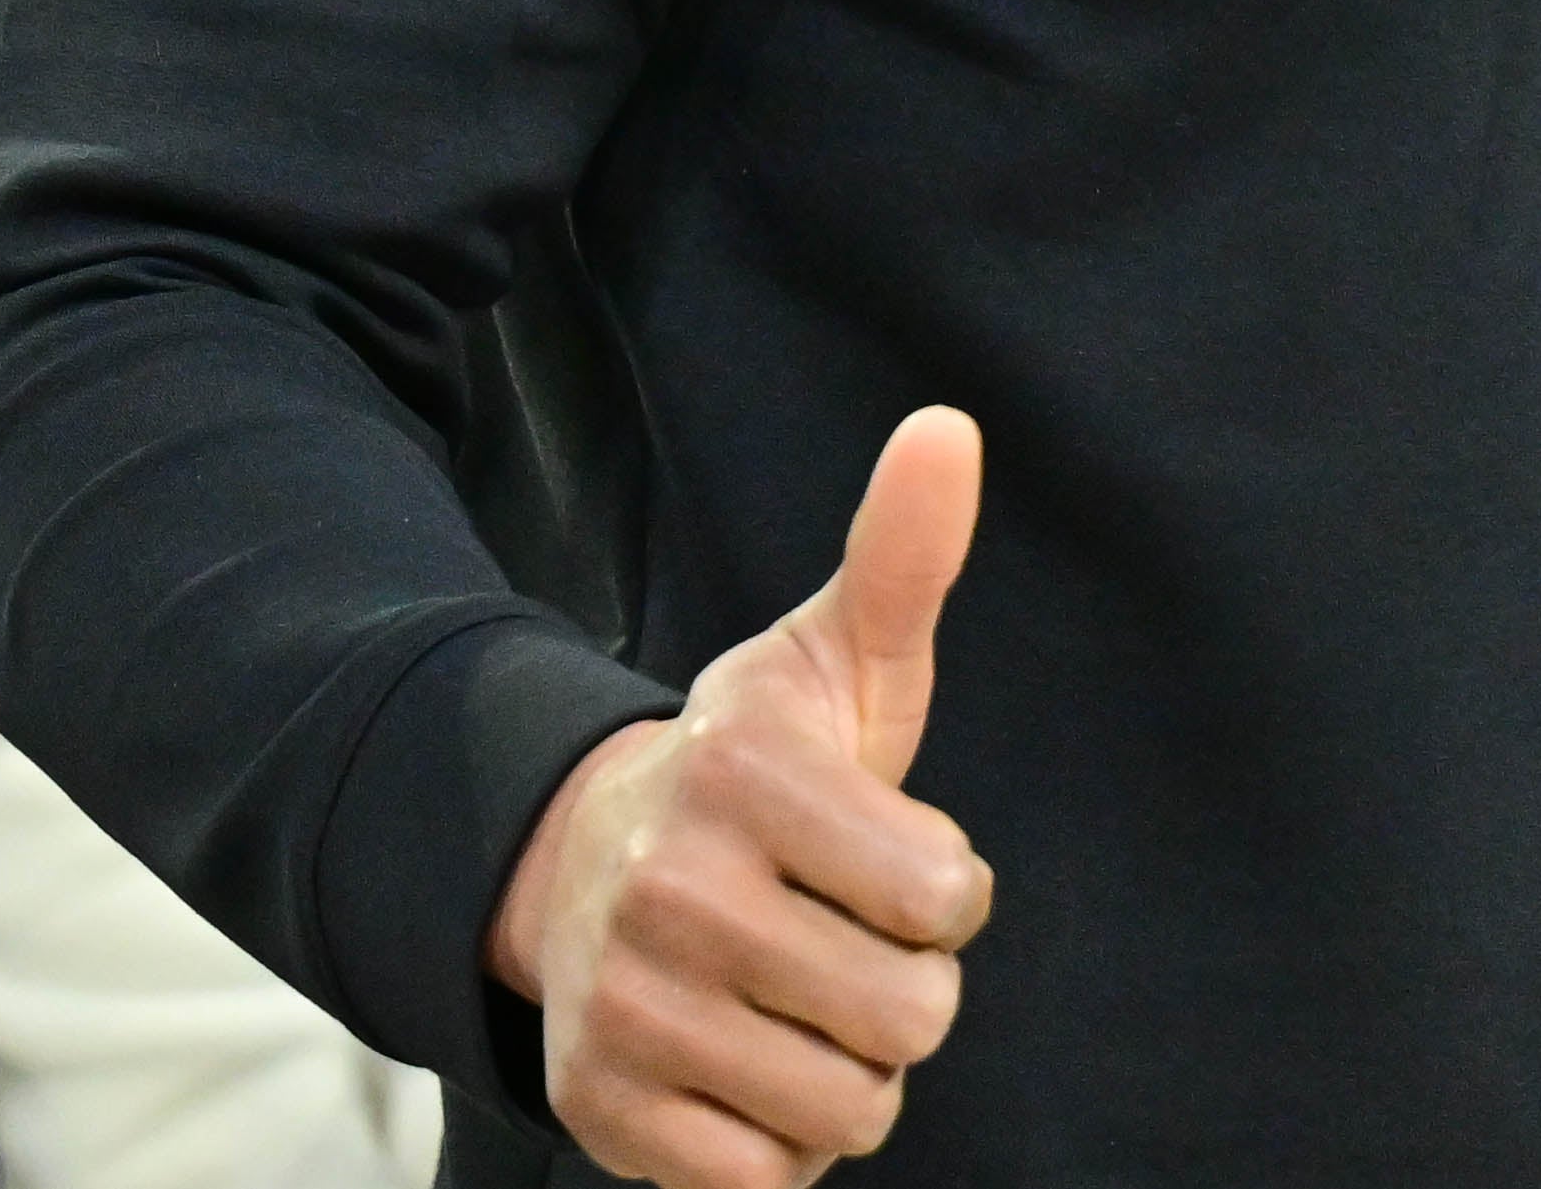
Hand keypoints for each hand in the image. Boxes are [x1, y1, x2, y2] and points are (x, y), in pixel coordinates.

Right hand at [493, 409, 993, 1188]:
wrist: (589, 867)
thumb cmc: (758, 774)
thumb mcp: (834, 663)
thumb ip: (904, 559)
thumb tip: (951, 427)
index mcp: (742, 775)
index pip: (947, 900)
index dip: (944, 893)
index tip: (886, 861)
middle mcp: (672, 888)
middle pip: (911, 1019)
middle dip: (905, 994)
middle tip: (838, 941)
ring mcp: (628, 1007)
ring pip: (850, 1111)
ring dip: (847, 1074)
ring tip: (790, 1001)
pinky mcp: (605, 1111)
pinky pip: (769, 1182)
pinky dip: (776, 1146)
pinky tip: (739, 1067)